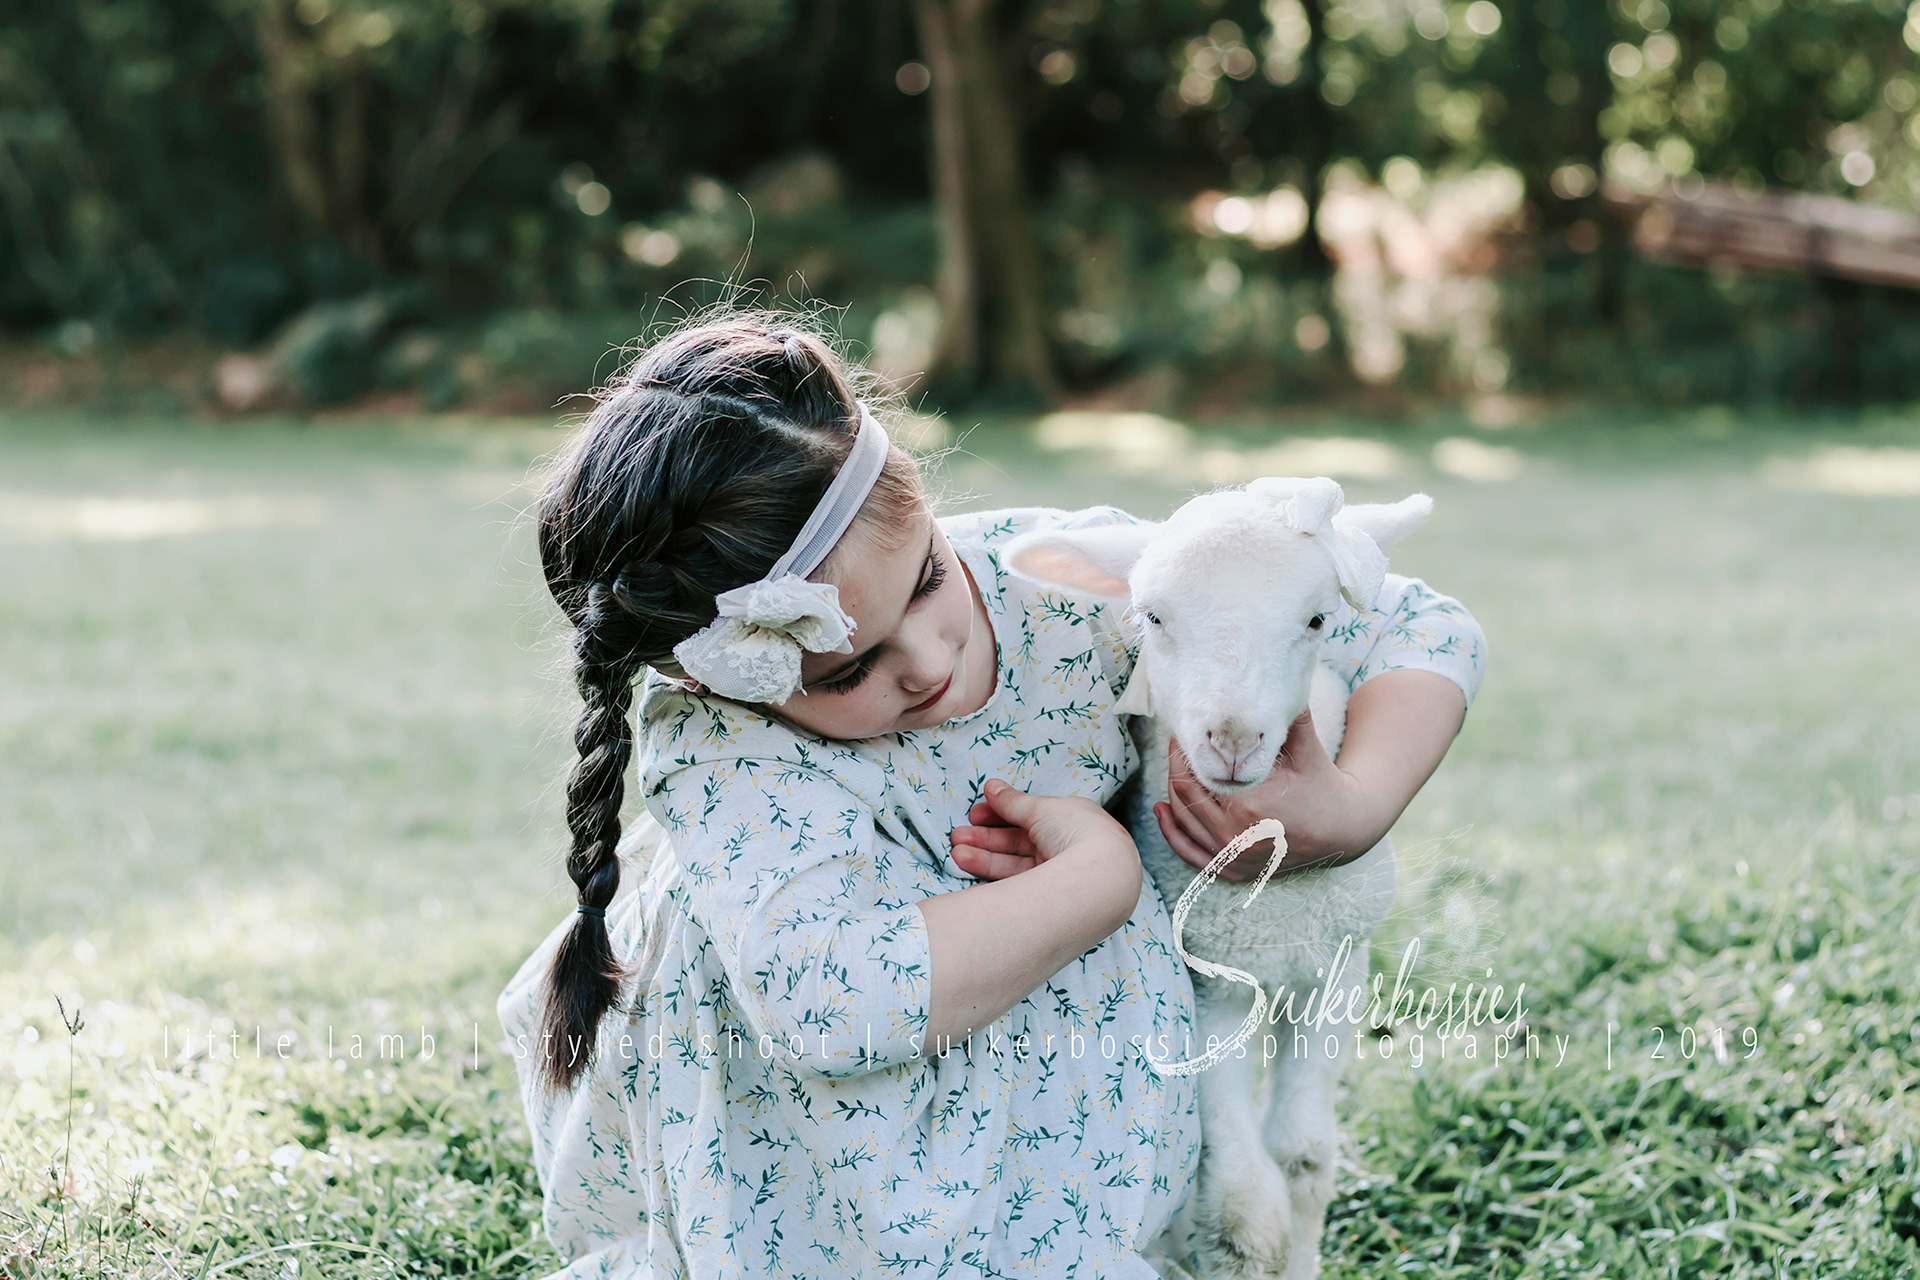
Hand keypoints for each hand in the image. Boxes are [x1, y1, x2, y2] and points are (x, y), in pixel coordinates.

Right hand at [951, 779, 1133, 880]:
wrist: (1100, 879)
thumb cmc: (1077, 832)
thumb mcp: (1042, 809)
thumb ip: (1013, 801)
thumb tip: (991, 786)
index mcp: (1070, 821)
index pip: (1029, 817)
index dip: (1000, 814)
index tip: (974, 813)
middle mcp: (1066, 849)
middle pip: (1018, 843)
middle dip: (985, 839)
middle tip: (957, 837)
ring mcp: (1059, 876)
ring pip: (1015, 865)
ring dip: (984, 858)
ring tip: (956, 854)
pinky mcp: (1051, 901)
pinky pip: (1018, 887)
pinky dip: (995, 881)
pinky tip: (973, 878)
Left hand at [1153, 712, 1364, 881]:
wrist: (1341, 830)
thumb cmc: (1320, 784)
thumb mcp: (1306, 748)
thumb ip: (1289, 717)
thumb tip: (1274, 681)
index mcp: (1251, 805)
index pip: (1200, 773)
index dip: (1187, 749)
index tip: (1186, 730)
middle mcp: (1237, 835)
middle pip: (1186, 794)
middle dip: (1176, 765)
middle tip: (1177, 743)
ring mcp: (1233, 857)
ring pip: (1184, 819)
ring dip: (1172, 791)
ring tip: (1174, 764)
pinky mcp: (1231, 871)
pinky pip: (1189, 852)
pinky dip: (1172, 831)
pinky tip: (1161, 809)